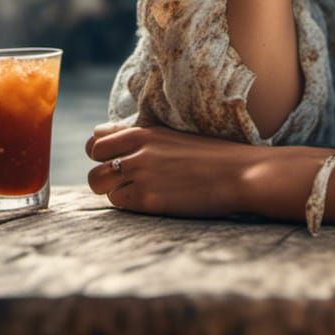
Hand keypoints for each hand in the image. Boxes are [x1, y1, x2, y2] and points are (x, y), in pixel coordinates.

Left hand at [86, 123, 259, 217]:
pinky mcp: (148, 199)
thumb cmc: (213, 156)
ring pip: (99, 183)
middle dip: (103, 172)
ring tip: (137, 192)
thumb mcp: (175, 137)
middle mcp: (140, 149)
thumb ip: (142, 137)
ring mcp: (143, 173)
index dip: (101, 152)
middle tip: (124, 181)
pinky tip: (152, 200)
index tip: (115, 160)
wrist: (241, 174)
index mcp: (147, 131)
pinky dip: (129, 203)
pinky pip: (118, 202)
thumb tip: (103, 135)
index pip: (98, 138)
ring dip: (112, 189)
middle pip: (93, 160)